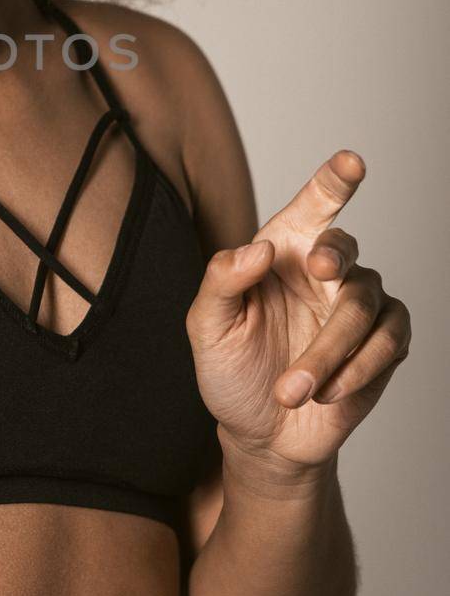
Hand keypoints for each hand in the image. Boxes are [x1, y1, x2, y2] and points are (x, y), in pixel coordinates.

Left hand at [185, 151, 411, 474]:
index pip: (313, 206)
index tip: (351, 161)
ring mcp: (358, 305)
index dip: (334, 180)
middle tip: (320, 270)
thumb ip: (221, 280)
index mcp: (282, 252)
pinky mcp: (385, 343)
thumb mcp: (207, 327)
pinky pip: (388, 341)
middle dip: (335, 257)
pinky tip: (325, 393)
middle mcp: (324, 271)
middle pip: (345, 248)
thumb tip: (256, 248)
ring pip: (362, 304)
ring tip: (292, 389)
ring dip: (327, 351)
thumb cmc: (232, 371)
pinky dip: (356, 369)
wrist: (261, 434)